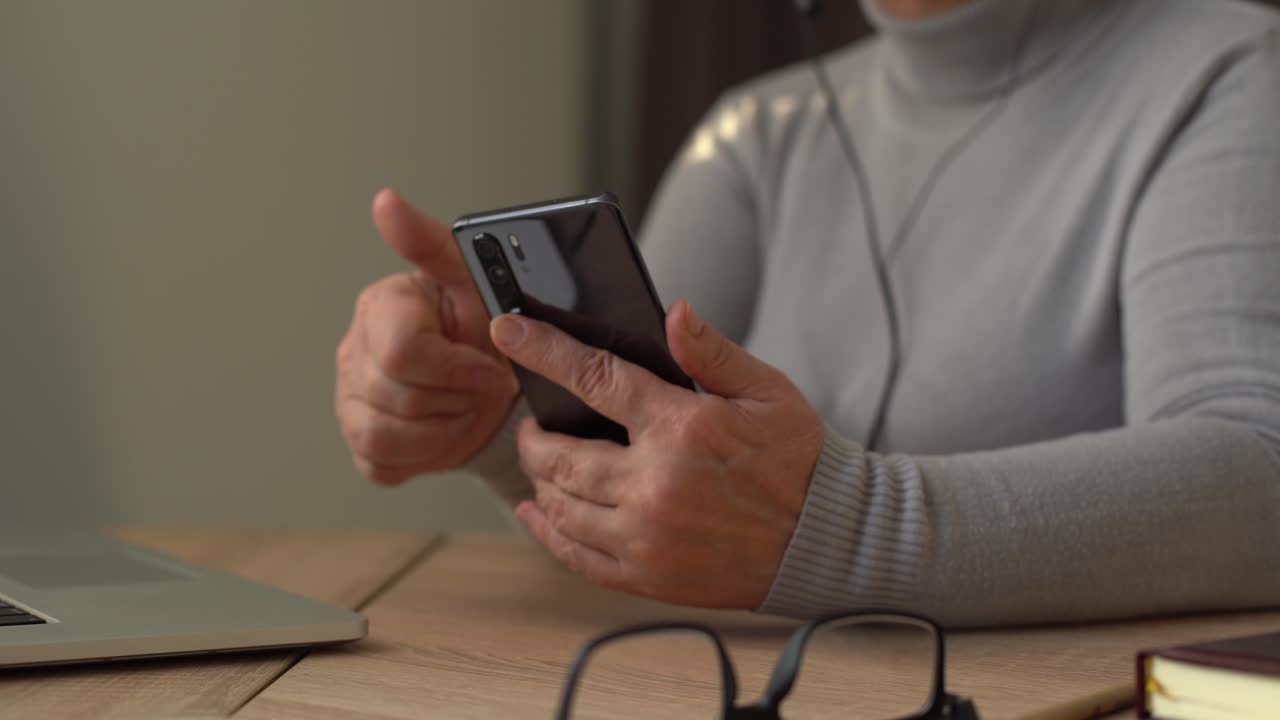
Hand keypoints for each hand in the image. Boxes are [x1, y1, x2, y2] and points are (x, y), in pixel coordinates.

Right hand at [336, 189, 518, 485]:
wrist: (496, 386)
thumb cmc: (486, 327)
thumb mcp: (475, 282)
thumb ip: (430, 242)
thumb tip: (384, 201)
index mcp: (380, 307)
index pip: (403, 352)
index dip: (457, 369)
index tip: (488, 366)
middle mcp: (353, 351)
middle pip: (399, 398)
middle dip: (456, 400)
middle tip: (480, 387)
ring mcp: (349, 400)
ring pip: (386, 436)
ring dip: (443, 430)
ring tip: (465, 407)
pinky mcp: (360, 444)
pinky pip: (382, 463)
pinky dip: (423, 456)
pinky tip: (442, 430)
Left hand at [490, 300, 824, 608]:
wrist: (828, 541)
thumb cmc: (799, 460)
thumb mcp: (765, 390)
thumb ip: (710, 352)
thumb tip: (672, 312)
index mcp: (683, 428)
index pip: (594, 378)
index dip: (543, 350)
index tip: (507, 332)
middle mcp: (655, 484)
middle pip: (560, 454)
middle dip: (532, 433)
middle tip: (530, 422)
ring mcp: (647, 537)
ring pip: (561, 505)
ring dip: (539, 479)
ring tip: (542, 463)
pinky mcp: (648, 577)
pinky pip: (576, 556)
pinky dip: (547, 532)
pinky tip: (537, 513)